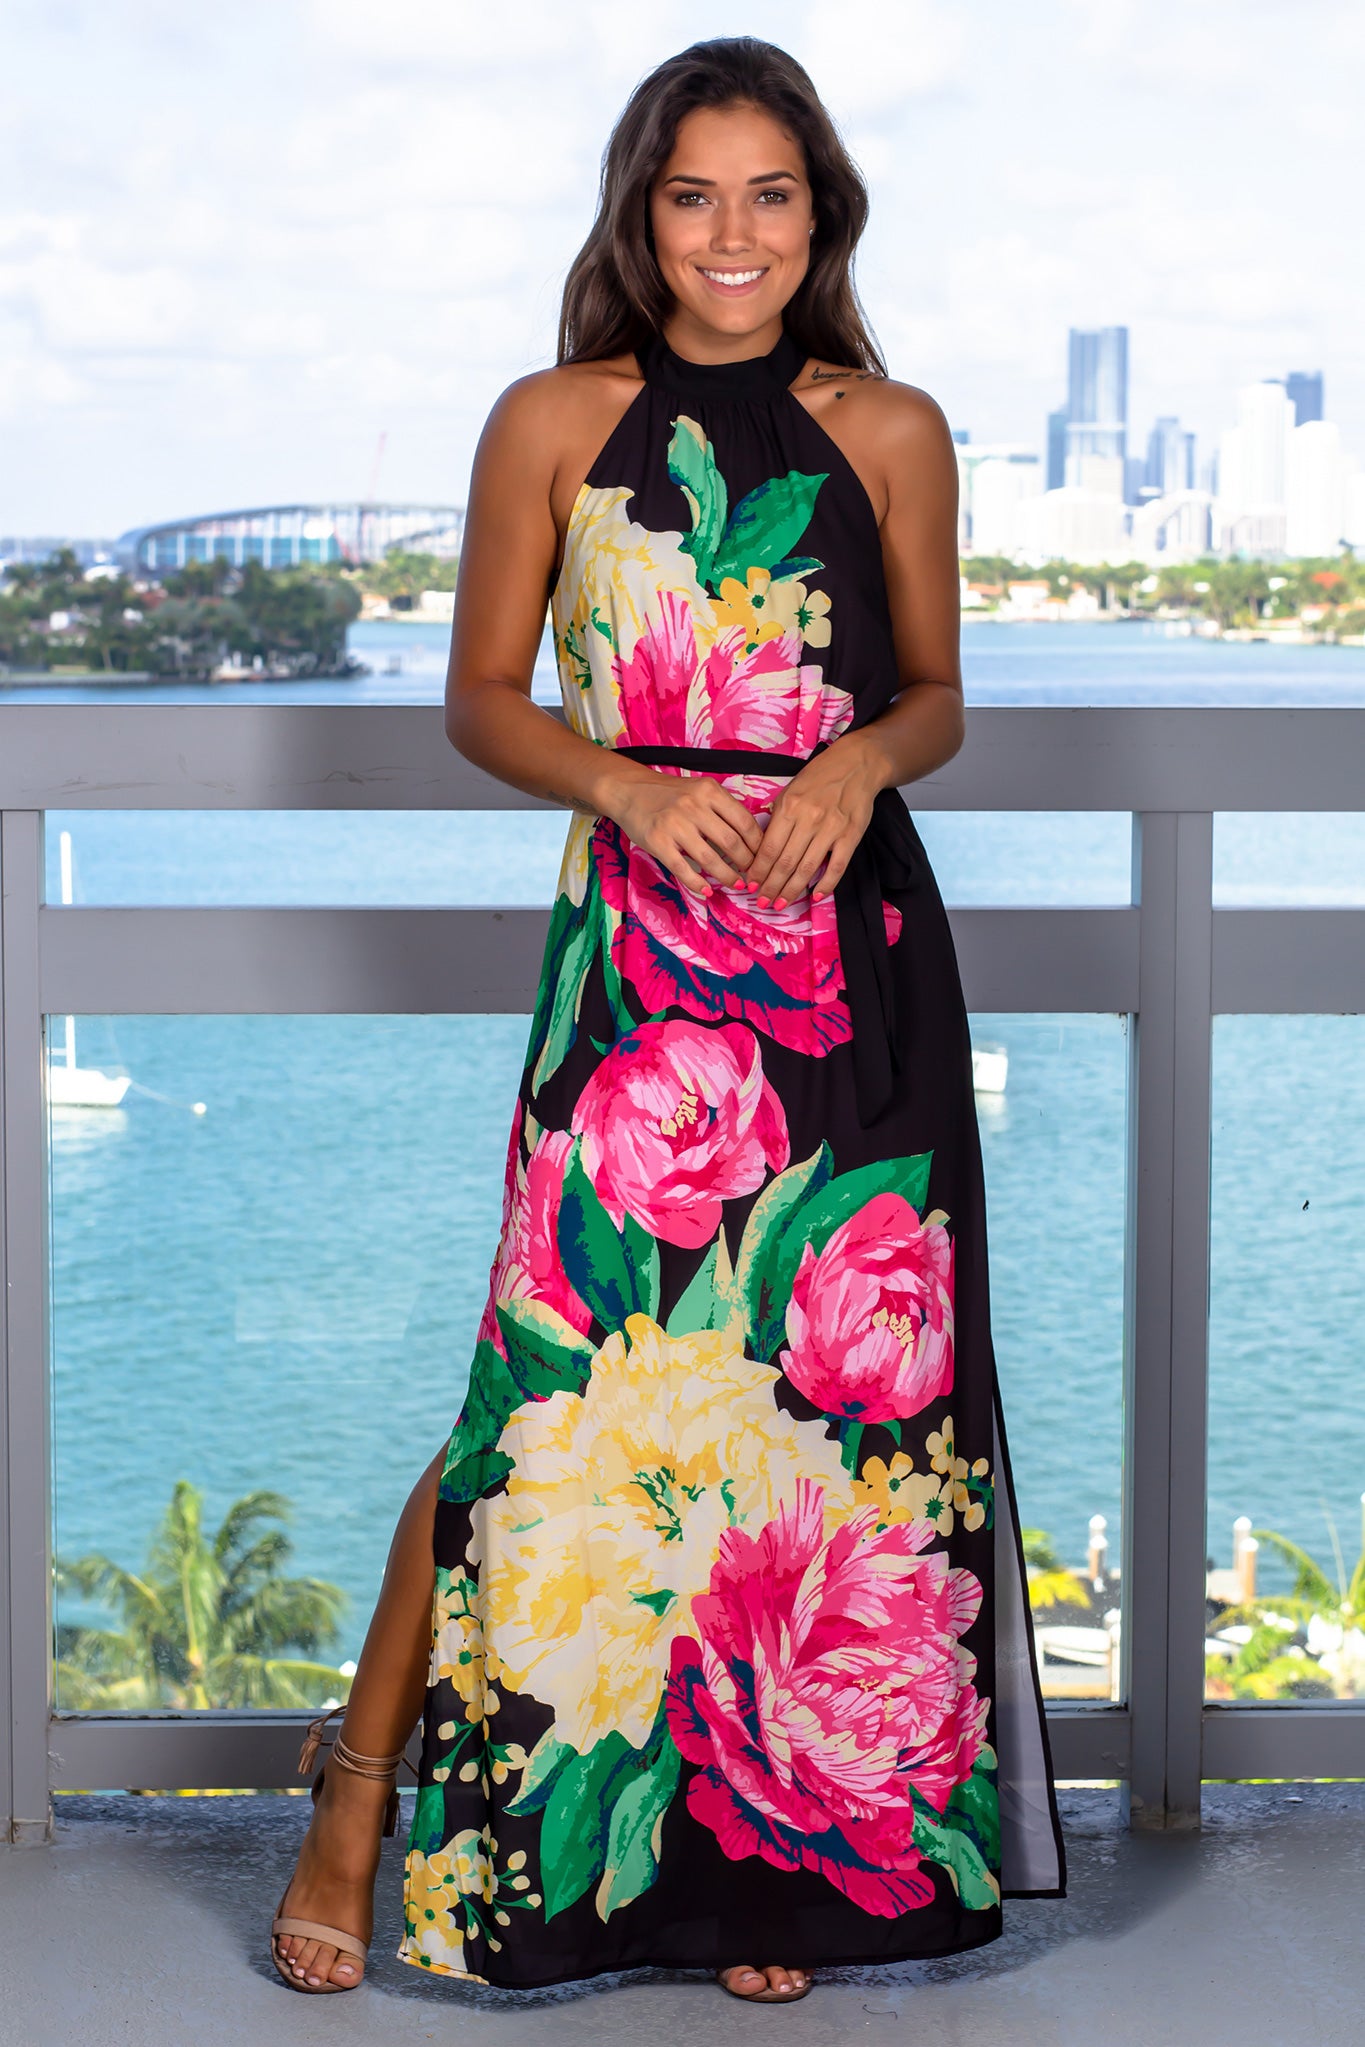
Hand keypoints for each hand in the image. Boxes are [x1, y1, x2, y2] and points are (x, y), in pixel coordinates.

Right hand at [610, 770, 766, 897]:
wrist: (629, 791)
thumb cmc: (669, 793)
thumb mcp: (699, 790)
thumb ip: (722, 808)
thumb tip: (750, 837)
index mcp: (709, 791)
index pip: (744, 822)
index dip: (757, 845)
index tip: (762, 858)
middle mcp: (693, 806)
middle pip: (731, 842)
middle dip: (746, 863)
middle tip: (752, 875)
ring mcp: (674, 824)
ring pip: (709, 858)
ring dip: (727, 876)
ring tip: (736, 884)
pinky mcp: (658, 841)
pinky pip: (682, 869)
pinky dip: (697, 883)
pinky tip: (707, 890)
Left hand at [742, 734, 885, 907]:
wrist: (856, 765)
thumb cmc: (819, 777)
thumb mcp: (790, 790)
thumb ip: (777, 817)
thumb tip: (762, 848)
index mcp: (789, 807)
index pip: (769, 848)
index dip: (758, 871)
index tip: (750, 885)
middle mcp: (808, 819)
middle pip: (785, 862)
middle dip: (770, 886)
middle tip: (761, 902)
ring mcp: (831, 829)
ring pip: (807, 868)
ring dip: (791, 890)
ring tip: (780, 904)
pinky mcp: (851, 836)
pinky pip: (837, 866)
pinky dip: (826, 884)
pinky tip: (815, 896)